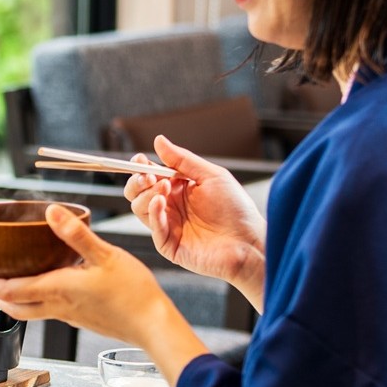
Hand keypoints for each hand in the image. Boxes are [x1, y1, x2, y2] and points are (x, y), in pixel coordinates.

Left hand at [0, 205, 207, 381]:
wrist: (152, 325)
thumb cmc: (133, 293)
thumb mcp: (105, 255)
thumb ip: (76, 234)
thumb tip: (52, 211)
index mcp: (58, 289)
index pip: (10, 290)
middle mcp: (58, 305)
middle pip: (14, 306)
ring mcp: (69, 314)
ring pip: (30, 311)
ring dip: (12, 299)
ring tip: (4, 284)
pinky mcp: (81, 318)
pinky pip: (48, 310)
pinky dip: (35, 300)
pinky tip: (46, 286)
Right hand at [122, 135, 266, 307]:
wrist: (248, 242)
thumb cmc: (236, 210)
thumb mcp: (211, 176)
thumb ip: (183, 159)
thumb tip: (159, 140)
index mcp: (179, 189)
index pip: (150, 176)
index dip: (141, 168)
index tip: (140, 160)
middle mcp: (171, 207)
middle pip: (137, 192)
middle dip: (137, 181)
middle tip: (148, 176)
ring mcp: (169, 226)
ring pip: (140, 208)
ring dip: (146, 194)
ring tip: (163, 187)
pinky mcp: (169, 245)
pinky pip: (153, 228)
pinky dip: (153, 213)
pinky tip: (160, 202)